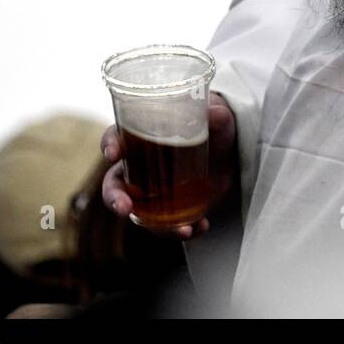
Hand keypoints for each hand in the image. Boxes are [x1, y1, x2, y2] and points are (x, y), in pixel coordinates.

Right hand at [100, 90, 238, 239]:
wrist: (232, 152)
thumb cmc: (215, 126)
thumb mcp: (220, 118)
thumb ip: (216, 115)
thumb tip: (213, 113)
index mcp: (144, 134)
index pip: (116, 136)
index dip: (110, 144)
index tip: (114, 153)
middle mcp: (140, 164)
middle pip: (114, 183)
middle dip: (114, 198)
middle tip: (125, 208)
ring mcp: (151, 190)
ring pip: (137, 212)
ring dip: (154, 226)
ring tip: (183, 230)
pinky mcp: (167, 208)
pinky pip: (164, 225)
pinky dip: (180, 230)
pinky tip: (201, 226)